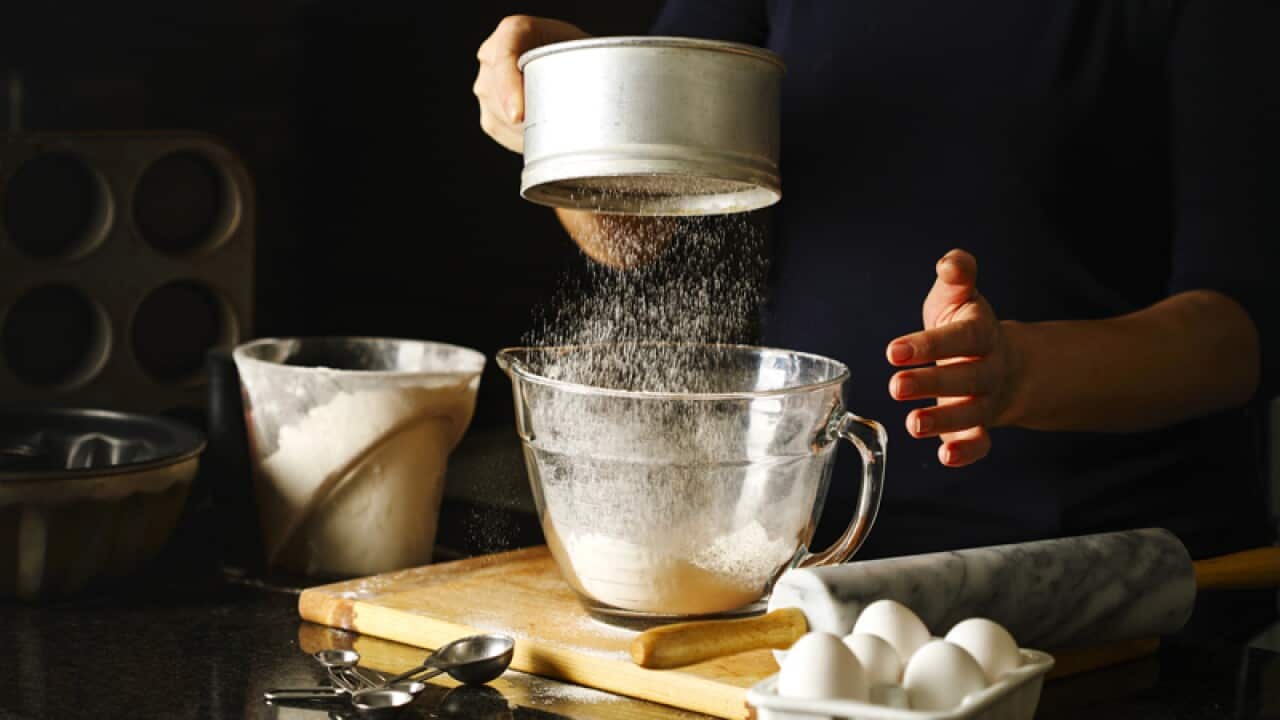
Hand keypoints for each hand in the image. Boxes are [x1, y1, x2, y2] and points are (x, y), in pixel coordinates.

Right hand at [474, 15, 589, 152]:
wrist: (566, 60)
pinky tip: (542, 137)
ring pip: (497, 115)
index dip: (510, 88)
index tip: (519, 115)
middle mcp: (492, 54)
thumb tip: (606, 95)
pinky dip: (520, 140)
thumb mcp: (584, 49)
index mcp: (514, 31)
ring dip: (525, 131)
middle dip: (526, 117)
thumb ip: (587, 65)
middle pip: (498, 93)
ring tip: (557, 132)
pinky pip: (498, 129)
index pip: (504, 59)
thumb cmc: (578, 51)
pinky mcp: (488, 109)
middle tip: (560, 131)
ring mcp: (485, 82)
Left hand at [886, 250, 1022, 466]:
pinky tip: (944, 457)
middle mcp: (988, 368)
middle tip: (896, 386)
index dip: (929, 345)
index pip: (960, 338)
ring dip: (944, 421)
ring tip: (913, 424)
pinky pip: (981, 443)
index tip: (894, 350)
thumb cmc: (965, 324)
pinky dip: (967, 452)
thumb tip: (951, 263)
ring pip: (972, 413)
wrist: (999, 357)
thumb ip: (956, 277)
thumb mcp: (958, 296)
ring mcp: (985, 400)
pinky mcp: (979, 426)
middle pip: (967, 378)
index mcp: (981, 333)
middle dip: (932, 383)